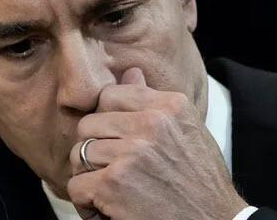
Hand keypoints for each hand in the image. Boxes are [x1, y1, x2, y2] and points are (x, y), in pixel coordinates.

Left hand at [67, 68, 247, 219]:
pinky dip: (87, 203)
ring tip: (112, 191)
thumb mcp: (186, 132)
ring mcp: (131, 153)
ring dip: (90, 178)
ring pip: (79, 154)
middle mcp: (151, 124)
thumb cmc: (199, 182)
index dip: (106, 121)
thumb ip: (154, 103)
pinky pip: (76, 185)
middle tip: (112, 172)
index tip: (117, 143)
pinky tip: (108, 209)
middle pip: (88, 124)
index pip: (110, 95)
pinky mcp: (113, 183)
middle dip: (94, 151)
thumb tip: (130, 71)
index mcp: (170, 106)